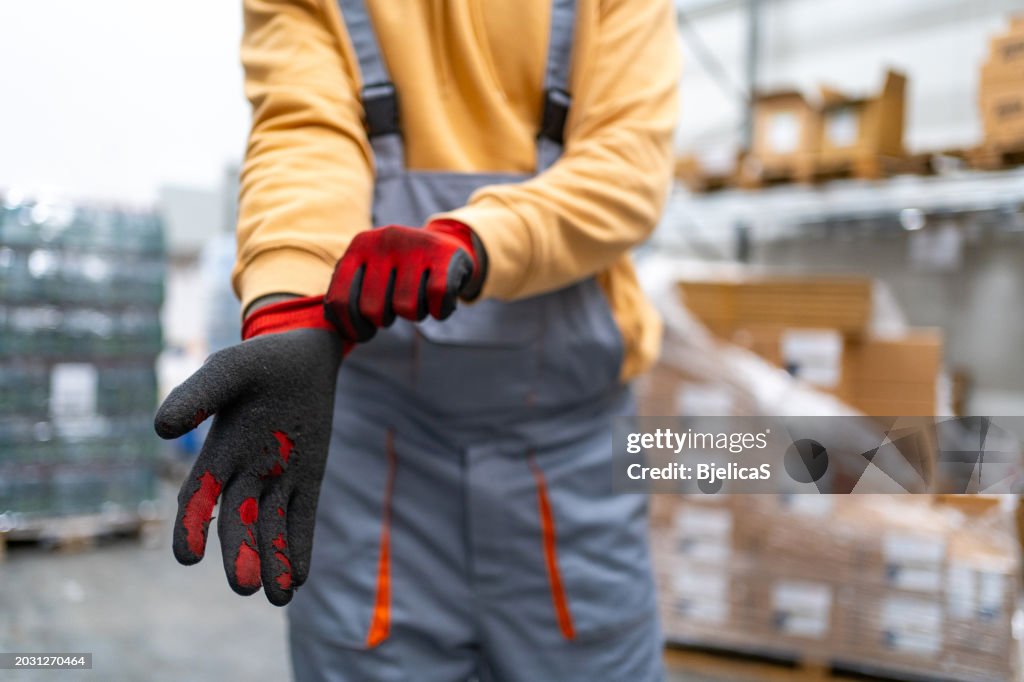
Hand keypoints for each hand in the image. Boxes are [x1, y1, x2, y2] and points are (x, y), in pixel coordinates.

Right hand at [155, 300, 343, 605]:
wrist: (305, 354)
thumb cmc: (260, 361)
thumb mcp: (227, 372)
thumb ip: (198, 396)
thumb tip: (161, 428)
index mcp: (216, 453)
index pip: (198, 499)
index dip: (191, 528)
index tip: (188, 557)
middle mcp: (243, 474)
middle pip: (239, 523)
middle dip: (241, 554)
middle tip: (245, 587)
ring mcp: (277, 478)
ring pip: (272, 528)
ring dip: (273, 561)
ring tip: (279, 596)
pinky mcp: (307, 479)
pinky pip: (301, 518)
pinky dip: (299, 546)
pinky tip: (300, 576)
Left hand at [324, 219, 484, 340]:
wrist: (449, 241)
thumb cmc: (401, 270)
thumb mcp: (370, 271)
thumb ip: (349, 294)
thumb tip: (338, 332)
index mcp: (359, 246)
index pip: (340, 300)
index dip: (351, 327)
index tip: (364, 331)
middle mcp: (384, 240)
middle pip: (373, 310)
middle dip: (384, 320)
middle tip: (394, 309)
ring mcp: (415, 245)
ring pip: (407, 308)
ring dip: (415, 315)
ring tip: (419, 300)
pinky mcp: (445, 254)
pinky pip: (437, 298)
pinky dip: (439, 311)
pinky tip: (438, 304)